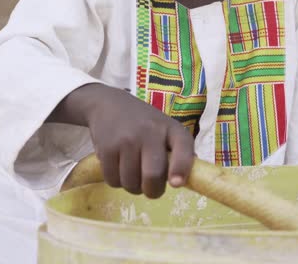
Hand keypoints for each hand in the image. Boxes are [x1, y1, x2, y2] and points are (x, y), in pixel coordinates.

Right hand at [53, 83, 194, 197]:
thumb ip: (178, 151)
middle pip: (153, 175)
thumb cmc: (144, 123)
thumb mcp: (165, 129)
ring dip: (132, 187)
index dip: (181, 168)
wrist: (108, 105)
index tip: (176, 184)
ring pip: (131, 183)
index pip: (183, 148)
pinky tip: (118, 167)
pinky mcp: (107, 148)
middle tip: (150, 188)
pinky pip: (113, 180)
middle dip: (153, 191)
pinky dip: (116, 181)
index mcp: (171, 128)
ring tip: (133, 173)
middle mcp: (150, 132)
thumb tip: (190, 178)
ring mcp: (127, 140)